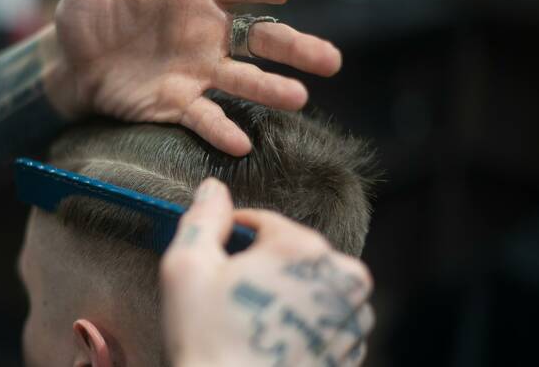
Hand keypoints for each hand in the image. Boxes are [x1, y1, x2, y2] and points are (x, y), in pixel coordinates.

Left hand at [53, 0, 341, 155]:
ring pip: (243, 80)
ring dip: (271, 90)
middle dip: (295, 49)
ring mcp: (196, 72)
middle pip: (260, 39)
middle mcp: (207, 33)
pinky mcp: (178, 104)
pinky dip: (222, 130)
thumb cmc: (87, 10)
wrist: (69, 62)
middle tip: (329, 61)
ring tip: (298, 98)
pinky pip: (205, 118)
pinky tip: (241, 143)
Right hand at [161, 179, 373, 366]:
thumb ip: (202, 220)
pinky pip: (326, 318)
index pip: (265, 222)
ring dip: (287, 292)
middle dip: (264, 266)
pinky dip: (302, 321)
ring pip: (313, 284)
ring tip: (253, 321)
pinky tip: (272, 338)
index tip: (217, 262)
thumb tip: (213, 188)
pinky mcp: (351, 350)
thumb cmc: (208, 339)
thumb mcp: (187, 269)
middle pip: (293, 253)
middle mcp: (341, 278)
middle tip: (232, 297)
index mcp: (304, 248)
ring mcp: (351, 318)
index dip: (233, 237)